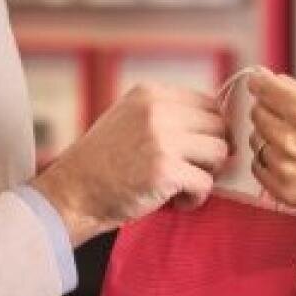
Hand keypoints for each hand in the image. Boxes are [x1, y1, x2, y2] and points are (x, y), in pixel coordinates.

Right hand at [31, 84, 228, 245]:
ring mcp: (162, 139)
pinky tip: (174, 201)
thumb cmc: (104, 162)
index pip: (210, 103)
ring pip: (220, 153)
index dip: (211, 131)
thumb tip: (222, 126)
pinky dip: (195, 198)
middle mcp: (158, 110)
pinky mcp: (165, 170)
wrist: (73, 193)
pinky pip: (206, 183)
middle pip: (220, 127)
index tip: (198, 151)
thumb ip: (168, 115)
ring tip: (181, 185)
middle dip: (211, 153)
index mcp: (151, 94)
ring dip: (206, 174)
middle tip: (190, 171)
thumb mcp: (131, 119)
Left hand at [247, 71, 295, 220]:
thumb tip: (276, 81)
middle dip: (269, 110)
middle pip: (256, 112)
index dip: (261, 82)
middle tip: (290, 118)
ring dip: (269, 137)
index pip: (262, 86)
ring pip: (256, 139)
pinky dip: (269, 162)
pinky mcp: (281, 189)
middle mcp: (288, 137)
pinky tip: (292, 163)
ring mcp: (282, 165)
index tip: (261, 82)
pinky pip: (259, 166)